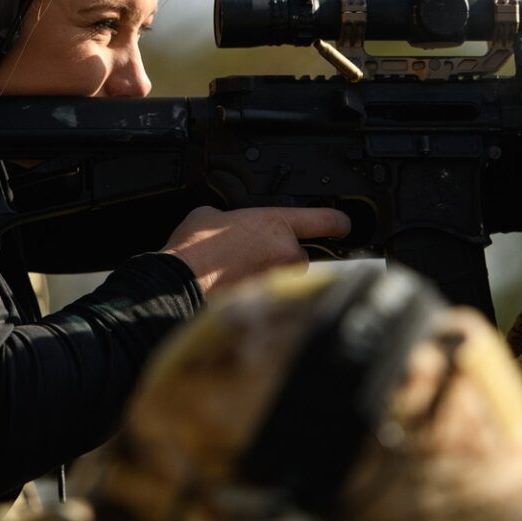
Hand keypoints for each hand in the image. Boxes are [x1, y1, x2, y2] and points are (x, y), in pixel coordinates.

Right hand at [161, 205, 351, 293]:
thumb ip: (233, 217)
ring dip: (270, 276)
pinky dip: (259, 294)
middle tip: (250, 256)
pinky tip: (233, 291)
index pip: (323, 219)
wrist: (177, 286)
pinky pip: (273, 296)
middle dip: (280, 256)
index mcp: (274, 224)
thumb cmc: (191, 251)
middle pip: (299, 254)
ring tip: (237, 275)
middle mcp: (285, 253)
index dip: (338, 221)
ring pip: (286, 277)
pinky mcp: (269, 305)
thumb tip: (232, 225)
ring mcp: (279, 282)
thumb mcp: (210, 215)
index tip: (344, 225)